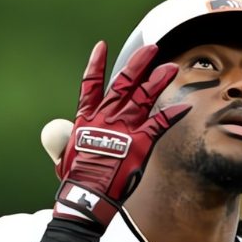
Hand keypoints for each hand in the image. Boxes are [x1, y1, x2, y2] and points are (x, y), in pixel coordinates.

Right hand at [51, 41, 189, 228]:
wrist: (87, 194)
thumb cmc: (75, 179)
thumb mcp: (64, 155)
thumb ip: (63, 141)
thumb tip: (55, 134)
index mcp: (86, 118)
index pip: (90, 84)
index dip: (96, 64)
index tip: (101, 46)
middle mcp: (106, 117)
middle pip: (123, 83)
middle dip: (138, 64)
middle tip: (150, 48)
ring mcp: (124, 128)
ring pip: (143, 97)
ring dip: (158, 81)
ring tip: (171, 67)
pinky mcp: (140, 142)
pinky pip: (160, 123)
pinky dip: (173, 114)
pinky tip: (185, 106)